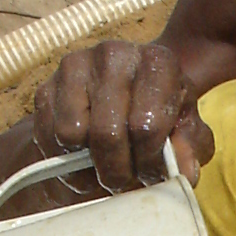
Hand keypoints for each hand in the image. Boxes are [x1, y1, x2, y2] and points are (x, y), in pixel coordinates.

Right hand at [32, 38, 214, 193]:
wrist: (117, 104)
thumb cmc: (158, 119)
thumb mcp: (185, 133)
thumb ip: (191, 149)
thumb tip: (184, 173)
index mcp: (158, 61)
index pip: (146, 126)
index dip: (149, 162)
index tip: (152, 173)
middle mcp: (115, 54)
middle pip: (107, 134)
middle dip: (118, 171)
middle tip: (126, 181)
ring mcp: (75, 66)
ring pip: (73, 136)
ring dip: (88, 168)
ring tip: (104, 168)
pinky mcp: (45, 87)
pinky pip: (49, 138)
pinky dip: (64, 161)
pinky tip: (82, 160)